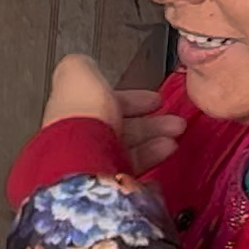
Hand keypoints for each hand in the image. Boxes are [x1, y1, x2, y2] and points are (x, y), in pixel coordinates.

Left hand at [43, 54, 185, 172]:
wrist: (83, 164)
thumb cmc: (81, 118)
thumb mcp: (79, 76)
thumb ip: (82, 67)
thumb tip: (85, 65)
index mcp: (73, 112)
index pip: (104, 105)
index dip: (131, 100)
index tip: (155, 100)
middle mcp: (81, 140)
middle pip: (121, 129)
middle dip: (151, 123)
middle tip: (175, 122)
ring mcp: (94, 163)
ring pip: (129, 151)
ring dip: (156, 141)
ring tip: (174, 138)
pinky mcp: (106, 184)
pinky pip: (131, 172)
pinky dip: (150, 162)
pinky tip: (163, 157)